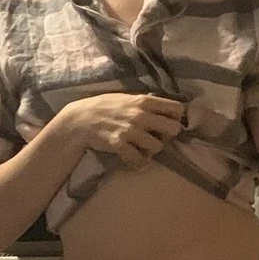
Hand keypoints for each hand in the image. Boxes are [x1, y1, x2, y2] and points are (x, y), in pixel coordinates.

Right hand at [63, 90, 184, 167]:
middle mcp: (140, 115)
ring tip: (142, 148)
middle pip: (174, 129)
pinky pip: (140, 159)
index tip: (168, 123)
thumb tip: (166, 109)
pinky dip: (138, 162)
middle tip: (157, 138)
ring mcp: (130, 130)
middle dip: (168, 136)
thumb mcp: (127, 98)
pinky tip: (133, 158)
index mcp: (144, 101)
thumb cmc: (105, 107)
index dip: (176, 118)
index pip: (177, 109)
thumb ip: (146, 103)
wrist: (80, 120)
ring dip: (152, 150)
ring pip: (158, 147)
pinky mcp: (120, 145)